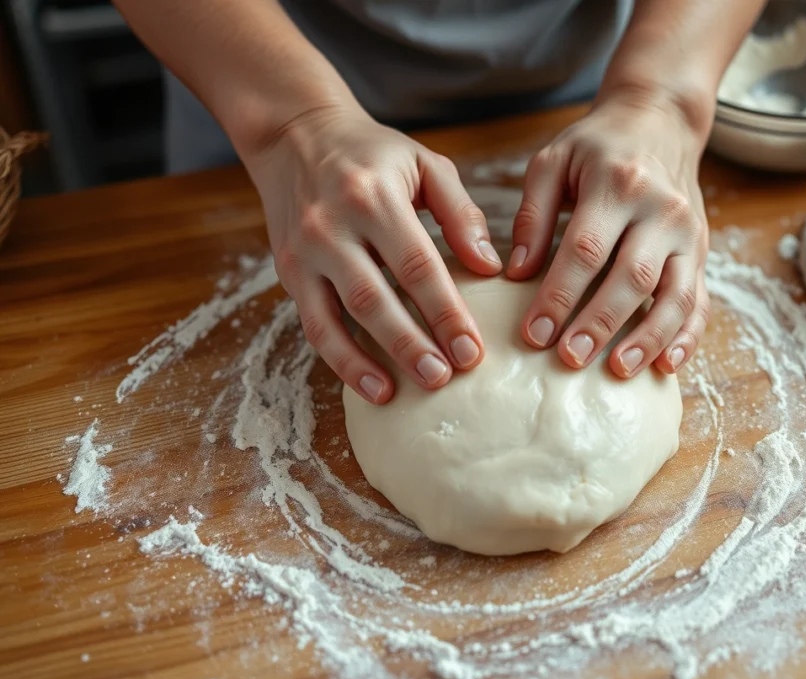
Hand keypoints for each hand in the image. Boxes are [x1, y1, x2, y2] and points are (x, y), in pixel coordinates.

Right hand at [245, 106, 502, 403]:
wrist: (295, 134)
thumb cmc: (373, 153)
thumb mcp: (425, 164)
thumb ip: (461, 213)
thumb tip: (491, 266)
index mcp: (374, 196)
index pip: (417, 265)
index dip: (445, 311)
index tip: (472, 349)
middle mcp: (333, 226)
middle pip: (376, 297)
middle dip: (413, 343)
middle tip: (446, 377)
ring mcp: (305, 251)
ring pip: (340, 317)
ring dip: (374, 359)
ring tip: (409, 390)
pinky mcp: (289, 271)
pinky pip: (314, 325)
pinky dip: (341, 360)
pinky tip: (372, 386)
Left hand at [507, 94, 710, 377]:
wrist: (660, 120)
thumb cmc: (597, 146)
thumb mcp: (553, 161)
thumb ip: (532, 215)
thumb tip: (516, 272)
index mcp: (617, 184)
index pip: (586, 250)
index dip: (559, 296)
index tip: (533, 333)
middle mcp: (660, 210)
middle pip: (631, 277)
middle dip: (599, 322)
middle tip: (569, 359)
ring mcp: (688, 233)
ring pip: (674, 295)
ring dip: (648, 338)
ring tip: (618, 371)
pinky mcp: (701, 251)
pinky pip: (700, 300)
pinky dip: (687, 336)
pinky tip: (666, 366)